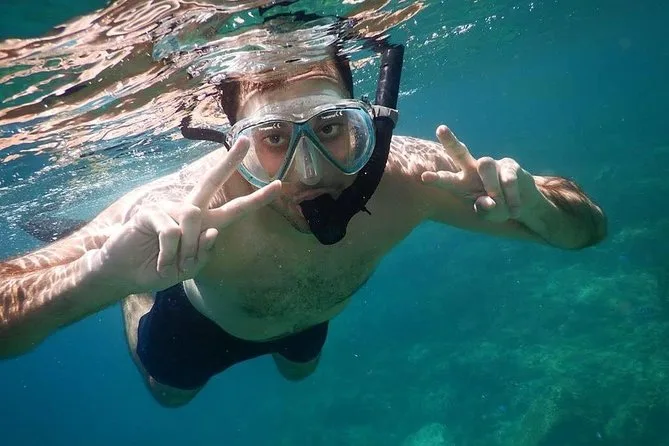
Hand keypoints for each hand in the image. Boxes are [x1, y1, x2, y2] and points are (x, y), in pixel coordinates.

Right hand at [96, 137, 280, 293]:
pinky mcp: (151, 212)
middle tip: (246, 141)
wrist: (124, 274)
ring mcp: (170, 208)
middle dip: (230, 162)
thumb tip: (213, 231)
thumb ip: (204, 253)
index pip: (234, 208)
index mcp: (204, 222)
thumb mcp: (189, 269)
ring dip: (187, 251)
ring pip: (194, 220)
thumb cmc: (159, 269)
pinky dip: (169, 254)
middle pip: (212, 181)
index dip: (256, 199)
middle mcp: (189, 210)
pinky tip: (161, 263)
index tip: (279, 185)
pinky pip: (172, 233)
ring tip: (174, 265)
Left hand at [421, 125, 541, 221]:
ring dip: (491, 187)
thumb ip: (488, 211)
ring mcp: (493, 165)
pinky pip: (508, 179)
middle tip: (440, 129)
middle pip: (460, 152)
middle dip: (450, 141)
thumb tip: (490, 202)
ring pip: (485, 165)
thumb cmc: (499, 209)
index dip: (436, 178)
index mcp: (463, 183)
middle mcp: (474, 170)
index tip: (423, 177)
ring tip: (497, 204)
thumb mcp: (492, 215)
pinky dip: (511, 197)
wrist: (523, 204)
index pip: (448, 178)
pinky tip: (515, 210)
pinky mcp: (510, 165)